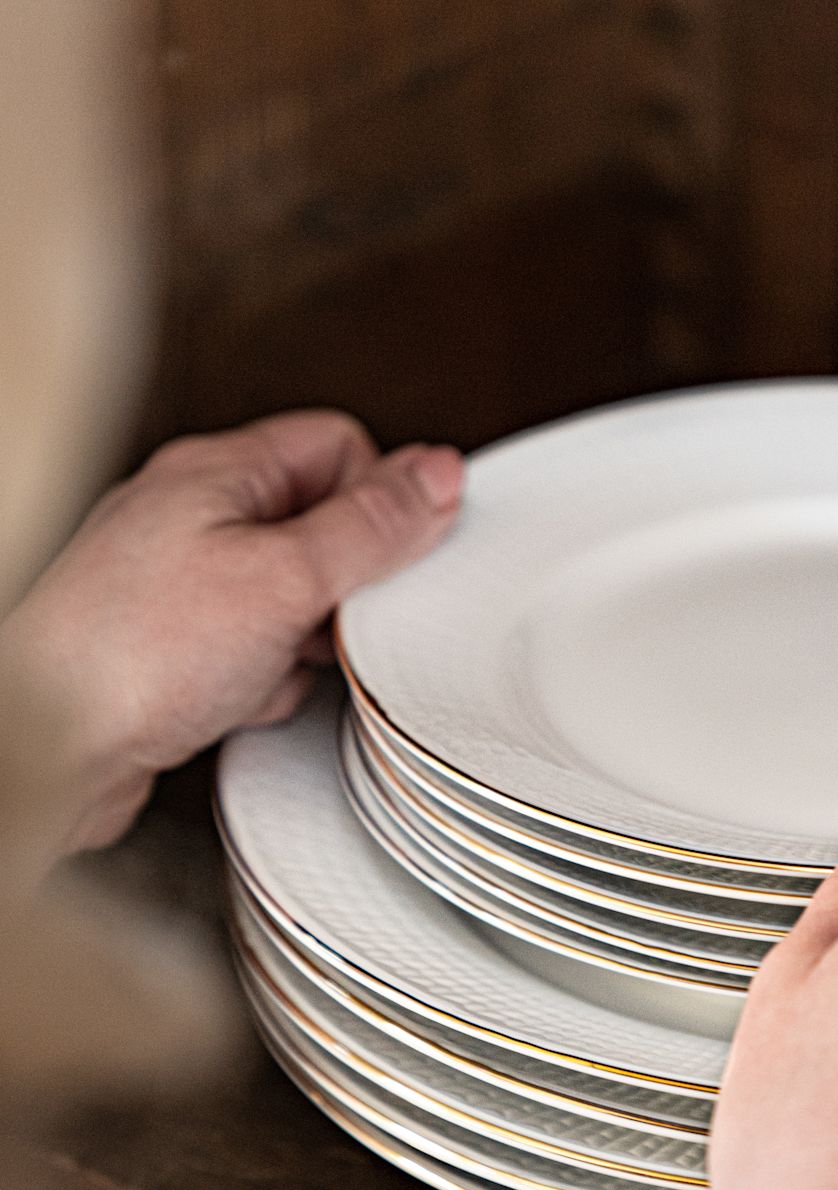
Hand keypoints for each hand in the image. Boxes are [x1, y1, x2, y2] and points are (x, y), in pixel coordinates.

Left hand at [0, 411, 462, 851]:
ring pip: (291, 599)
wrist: (48, 744)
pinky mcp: (170, 650)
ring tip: (279, 666)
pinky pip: (254, 653)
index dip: (379, 499)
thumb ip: (370, 527)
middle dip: (343, 586)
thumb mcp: (285, 578)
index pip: (339, 445)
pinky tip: (245, 701)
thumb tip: (438, 474)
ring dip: (305, 643)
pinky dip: (265, 681)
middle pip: (319, 527)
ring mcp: (178, 584)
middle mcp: (192, 516)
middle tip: (336, 622)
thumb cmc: (135, 652)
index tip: (395, 556)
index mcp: (218, 472)